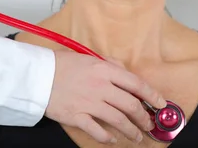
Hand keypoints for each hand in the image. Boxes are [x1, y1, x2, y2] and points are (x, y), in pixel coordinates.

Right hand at [45, 50, 166, 143]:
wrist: (37, 75)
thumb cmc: (62, 64)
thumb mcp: (88, 57)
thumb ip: (109, 64)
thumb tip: (125, 72)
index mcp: (105, 70)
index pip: (136, 84)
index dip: (152, 95)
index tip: (161, 103)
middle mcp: (100, 87)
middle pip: (130, 105)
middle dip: (143, 117)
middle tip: (148, 124)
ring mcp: (89, 103)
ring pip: (118, 120)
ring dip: (131, 130)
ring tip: (136, 136)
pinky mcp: (76, 117)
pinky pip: (97, 130)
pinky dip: (107, 137)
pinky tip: (112, 139)